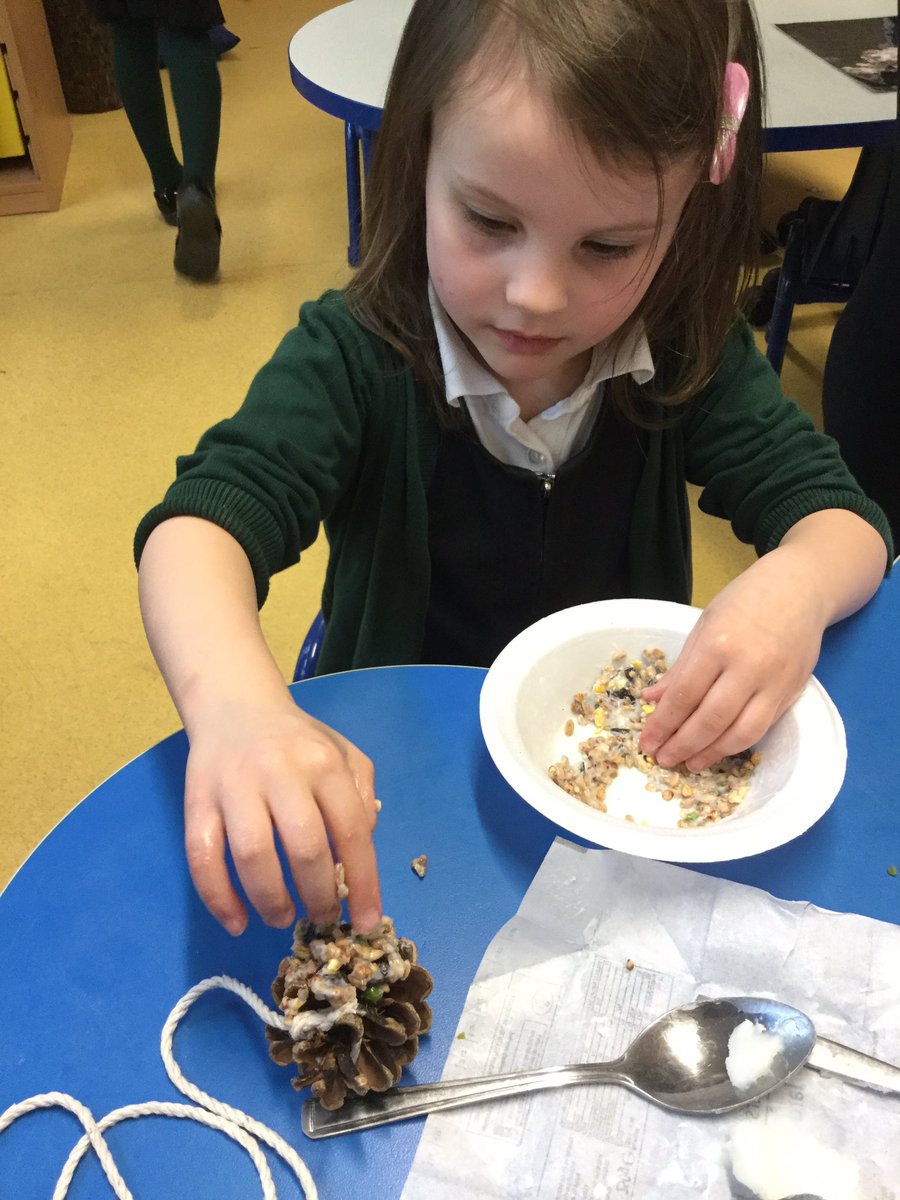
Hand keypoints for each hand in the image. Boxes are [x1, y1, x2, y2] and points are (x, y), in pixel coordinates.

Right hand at [183, 696, 380, 935]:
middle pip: (304, 847)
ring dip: (271, 900)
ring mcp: (235, 787)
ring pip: (252, 856)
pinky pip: (202, 857)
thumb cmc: (297, 740)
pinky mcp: (197, 801)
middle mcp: (281, 772)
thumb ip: (361, 795)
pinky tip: (236, 921)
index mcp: (324, 763)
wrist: (235, 706)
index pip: (352, 830)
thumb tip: (363, 845)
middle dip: (318, 896)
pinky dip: (218, 898)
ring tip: (283, 917)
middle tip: (322, 917)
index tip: (367, 921)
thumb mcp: (343, 753)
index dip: (363, 882)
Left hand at [639, 549, 824, 771]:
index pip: (684, 696)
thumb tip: (651, 700)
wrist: (802, 588)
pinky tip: (718, 749)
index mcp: (719, 644)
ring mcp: (775, 682)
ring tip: (689, 763)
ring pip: (741, 733)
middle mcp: (749, 666)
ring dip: (711, 753)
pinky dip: (737, 744)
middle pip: (711, 720)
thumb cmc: (746, 600)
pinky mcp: (793, 691)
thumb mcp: (704, 625)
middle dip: (682, 745)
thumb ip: (680, 668)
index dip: (663, 724)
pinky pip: (762, 727)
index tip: (646, 742)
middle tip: (662, 759)